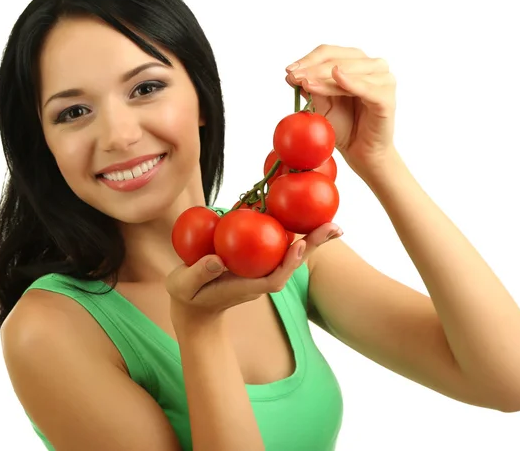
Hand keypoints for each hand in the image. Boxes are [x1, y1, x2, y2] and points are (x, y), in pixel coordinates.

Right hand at [165, 222, 341, 321]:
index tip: (299, 245)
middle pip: (291, 262)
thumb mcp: (184, 286)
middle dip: (313, 245)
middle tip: (335, 227)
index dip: (289, 263)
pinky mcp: (258, 261)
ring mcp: (261, 270)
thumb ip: (199, 273)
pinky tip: (299, 212)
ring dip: (310, 237)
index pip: (274, 278)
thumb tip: (218, 259)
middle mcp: (260, 278)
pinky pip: (276, 244)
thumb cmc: (188, 296)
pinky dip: (289, 229)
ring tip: (331, 221)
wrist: (194, 307)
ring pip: (289, 252)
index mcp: (247, 286)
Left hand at [285, 44, 396, 178]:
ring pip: (349, 72)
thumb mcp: (320, 105)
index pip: (330, 53)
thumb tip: (290, 73)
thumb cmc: (343, 126)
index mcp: (357, 63)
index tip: (289, 70)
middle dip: (313, 68)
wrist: (361, 152)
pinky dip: (351, 82)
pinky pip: (366, 87)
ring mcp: (383, 80)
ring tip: (306, 84)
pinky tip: (336, 77)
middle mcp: (373, 66)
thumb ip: (310, 88)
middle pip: (338, 59)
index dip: (308, 59)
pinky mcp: (386, 97)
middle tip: (294, 77)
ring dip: (324, 77)